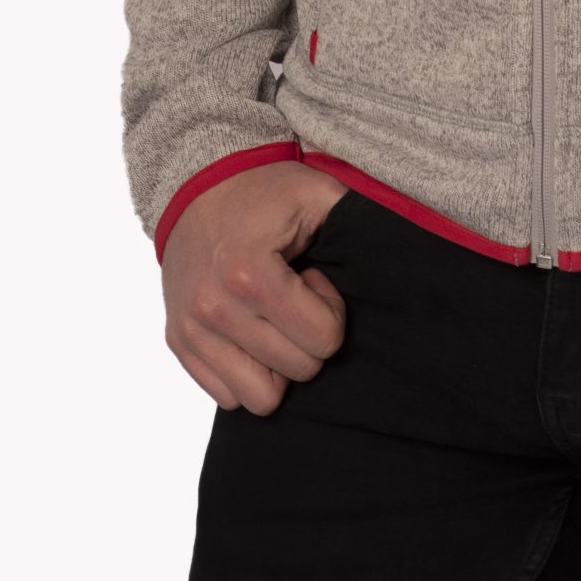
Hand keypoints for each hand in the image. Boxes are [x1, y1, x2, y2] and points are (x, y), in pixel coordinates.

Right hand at [162, 161, 352, 413]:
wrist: (197, 181)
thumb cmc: (265, 189)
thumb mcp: (318, 192)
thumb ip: (357, 221)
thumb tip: (402, 257)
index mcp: (249, 273)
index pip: (323, 341)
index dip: (331, 310)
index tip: (313, 279)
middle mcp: (214, 308)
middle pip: (297, 371)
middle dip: (308, 337)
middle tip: (295, 295)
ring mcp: (191, 329)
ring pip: (259, 399)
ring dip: (277, 366)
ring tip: (273, 318)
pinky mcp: (178, 342)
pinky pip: (226, 396)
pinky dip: (246, 372)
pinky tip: (250, 329)